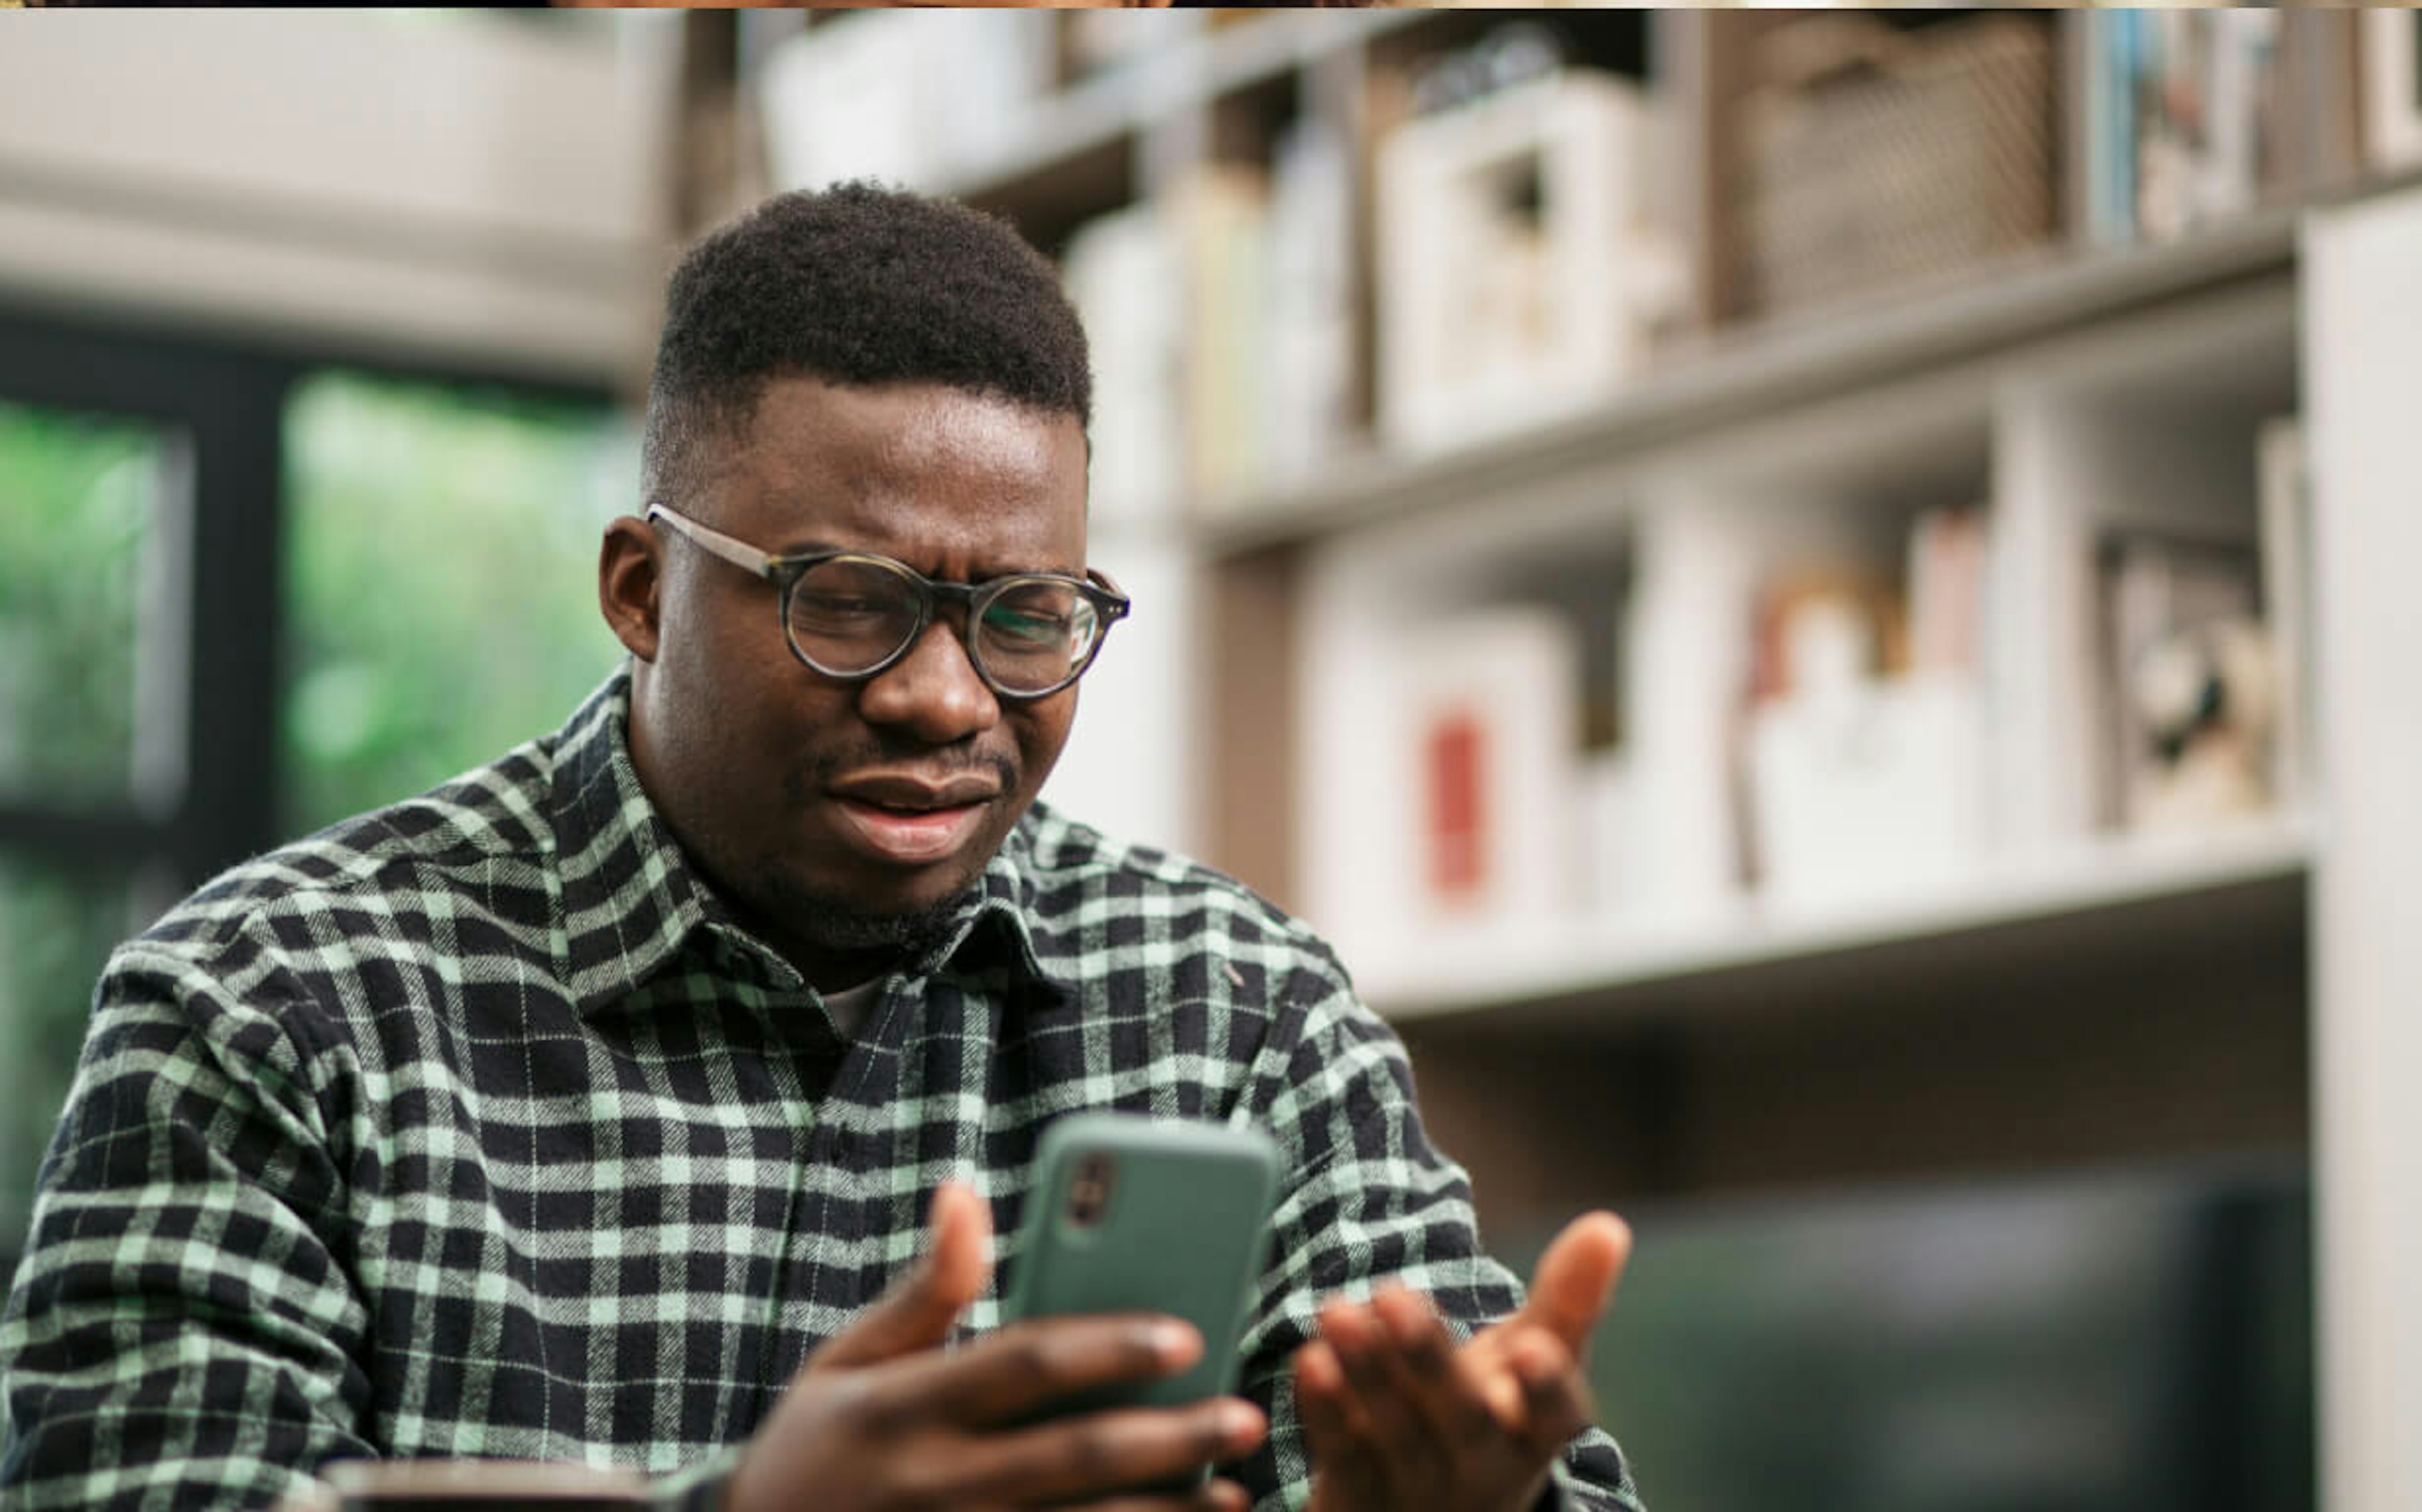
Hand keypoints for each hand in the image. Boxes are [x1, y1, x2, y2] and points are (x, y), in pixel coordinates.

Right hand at [727, 1182, 1268, 1511]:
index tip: (1187, 1334)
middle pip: (1072, 1455)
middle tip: (1246, 1416)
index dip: (1108, 1348)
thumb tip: (965, 1193)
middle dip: (1169, 1438)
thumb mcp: (847, 1361)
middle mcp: (936, 1481)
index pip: (1024, 1364)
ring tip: (1239, 1491)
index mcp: (906, 1406)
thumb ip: (923, 1289)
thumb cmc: (815, 1446)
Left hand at [1293, 1211, 1630, 1511]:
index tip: (1534, 1346)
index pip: (1555, 1414)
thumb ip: (1568, 1299)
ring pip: (1394, 1434)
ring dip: (1366, 1373)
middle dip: (1427, 1360)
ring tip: (1338, 1311)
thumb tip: (1609, 1224)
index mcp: (1535, 1432)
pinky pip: (1344, 1457)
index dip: (1547, 1385)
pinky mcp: (1361, 1502)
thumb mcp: (1533, 1359)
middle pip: (1461, 1419)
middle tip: (1394, 1295)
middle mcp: (1485, 1468)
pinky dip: (1326, 1412)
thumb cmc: (1494, 1412)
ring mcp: (1421, 1492)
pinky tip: (1311, 1360)